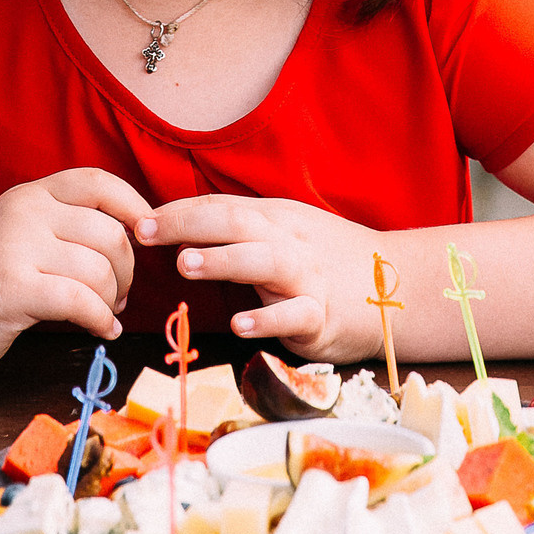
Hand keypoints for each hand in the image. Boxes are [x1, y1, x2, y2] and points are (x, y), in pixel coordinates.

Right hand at [0, 168, 149, 379]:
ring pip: (98, 271)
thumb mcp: (23, 233)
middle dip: (127, 271)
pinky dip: (100, 320)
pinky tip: (102, 331)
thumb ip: (68, 224)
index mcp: (31, 195)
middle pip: (109, 234)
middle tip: (119, 294)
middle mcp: (23, 212)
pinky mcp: (11, 290)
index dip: (134, 206)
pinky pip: (80, 301)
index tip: (148, 236)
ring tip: (105, 313)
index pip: (98, 183)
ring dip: (113, 300)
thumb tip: (138, 232)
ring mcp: (15, 249)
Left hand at [138, 195, 382, 363]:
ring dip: (223, 261)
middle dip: (189, 225)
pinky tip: (241, 325)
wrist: (396, 285)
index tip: (137, 221)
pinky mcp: (322, 315)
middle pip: (236, 224)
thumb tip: (178, 230)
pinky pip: (294, 315)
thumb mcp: (284, 234)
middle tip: (146, 233)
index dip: (179, 212)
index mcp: (275, 218)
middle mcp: (288, 241)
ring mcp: (307, 277)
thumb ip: (239, 232)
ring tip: (186, 264)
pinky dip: (268, 318)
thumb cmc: (326, 261)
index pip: (220, 208)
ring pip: (263, 262)